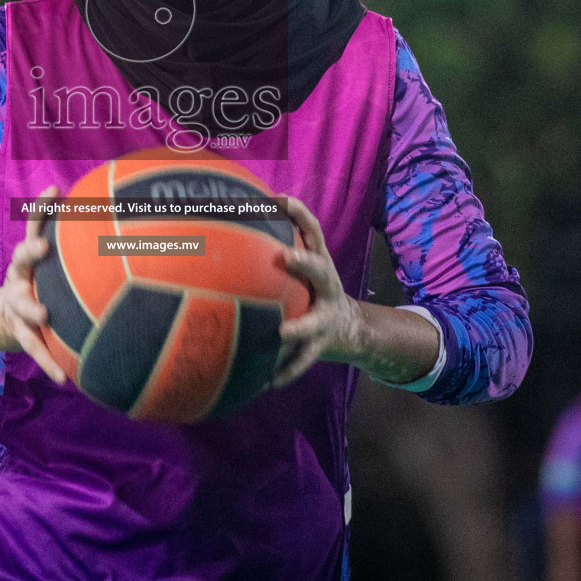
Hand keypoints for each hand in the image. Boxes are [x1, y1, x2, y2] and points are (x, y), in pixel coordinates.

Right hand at [0, 184, 67, 384]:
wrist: (5, 318)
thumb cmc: (43, 283)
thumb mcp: (53, 264)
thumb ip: (80, 248)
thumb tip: (128, 220)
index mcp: (31, 256)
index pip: (35, 224)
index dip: (43, 206)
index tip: (55, 189)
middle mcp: (19, 276)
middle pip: (20, 258)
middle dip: (30, 250)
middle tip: (43, 246)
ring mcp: (17, 306)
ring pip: (21, 306)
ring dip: (32, 308)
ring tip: (45, 314)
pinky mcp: (20, 334)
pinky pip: (34, 349)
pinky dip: (47, 362)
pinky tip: (62, 378)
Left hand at [273, 194, 364, 387]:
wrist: (349, 329)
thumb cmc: (311, 290)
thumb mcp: (304, 268)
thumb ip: (277, 250)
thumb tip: (231, 223)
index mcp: (319, 263)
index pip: (313, 231)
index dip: (300, 213)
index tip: (280, 199)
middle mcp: (326, 286)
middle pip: (320, 270)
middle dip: (304, 262)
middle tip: (283, 256)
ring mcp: (325, 317)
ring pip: (314, 322)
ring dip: (299, 327)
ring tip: (282, 332)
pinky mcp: (320, 345)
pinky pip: (302, 361)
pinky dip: (286, 371)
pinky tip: (266, 382)